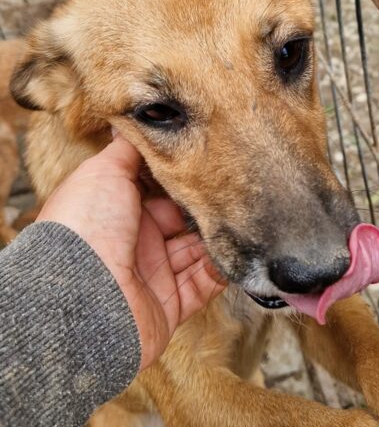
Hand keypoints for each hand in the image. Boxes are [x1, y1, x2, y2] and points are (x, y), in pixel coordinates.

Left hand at [37, 134, 225, 369]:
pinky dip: (222, 273)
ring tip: (247, 222)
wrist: (84, 299)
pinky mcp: (170, 306)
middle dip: (208, 209)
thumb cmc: (86, 230)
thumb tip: (133, 120)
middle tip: (237, 192)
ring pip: (197, 254)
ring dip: (220, 240)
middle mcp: (136, 243)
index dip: (184, 179)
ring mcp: (153, 276)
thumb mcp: (102, 173)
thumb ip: (126, 150)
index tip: (212, 163)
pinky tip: (240, 255)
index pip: (159, 191)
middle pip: (183, 222)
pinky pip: (204, 287)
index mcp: (117, 210)